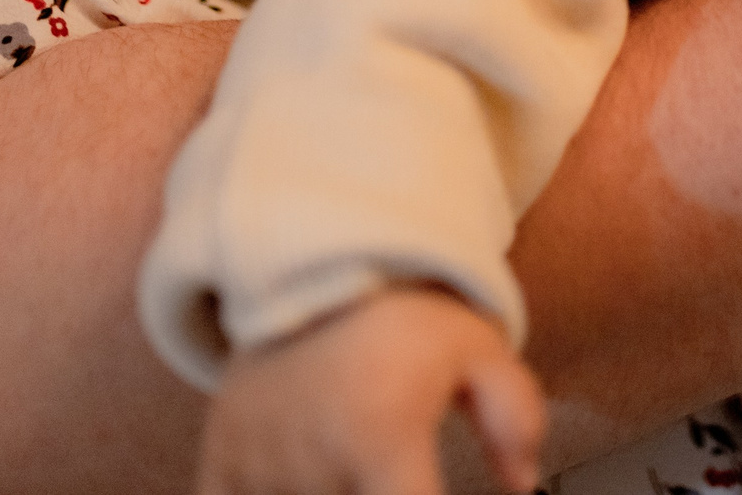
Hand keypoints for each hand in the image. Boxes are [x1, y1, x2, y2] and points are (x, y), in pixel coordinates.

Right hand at [196, 285, 543, 494]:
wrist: (305, 269)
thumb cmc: (399, 318)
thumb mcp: (476, 347)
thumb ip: (514, 414)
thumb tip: (521, 481)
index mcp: (380, 435)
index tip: (424, 491)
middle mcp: (315, 460)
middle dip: (377, 490)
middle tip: (388, 456)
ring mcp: (261, 468)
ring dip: (334, 491)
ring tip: (349, 454)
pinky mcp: (220, 467)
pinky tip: (305, 474)